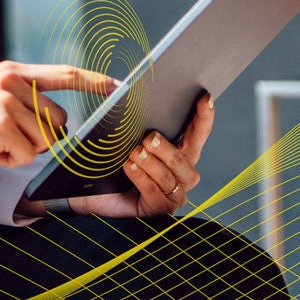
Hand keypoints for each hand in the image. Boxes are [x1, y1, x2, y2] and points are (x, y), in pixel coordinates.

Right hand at [0, 61, 115, 179]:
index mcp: (12, 72)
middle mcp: (11, 82)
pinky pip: (26, 155)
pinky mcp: (0, 125)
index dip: (93, 80)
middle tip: (3, 136)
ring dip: (21, 150)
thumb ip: (24, 101)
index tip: (118, 85)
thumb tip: (59, 124)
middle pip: (58, 119)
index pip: (63, 73)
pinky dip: (8, 160)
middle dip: (39, 137)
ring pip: (43, 141)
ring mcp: (5, 102)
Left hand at [61, 92, 213, 219]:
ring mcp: (174, 194)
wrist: (93, 195)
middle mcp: (183, 174)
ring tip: (134, 152)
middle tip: (150, 137)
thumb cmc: (113, 164)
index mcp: (180, 152)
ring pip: (170, 177)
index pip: (198, 133)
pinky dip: (142, 179)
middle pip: (185, 158)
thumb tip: (119, 89)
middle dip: (167, 148)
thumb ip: (128, 117)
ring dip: (152, 163)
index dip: (204, 116)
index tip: (205, 98)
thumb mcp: (122, 139)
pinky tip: (130, 167)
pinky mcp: (160, 210)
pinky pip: (155, 193)